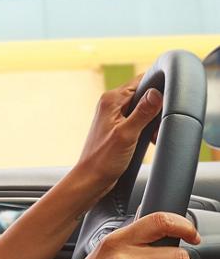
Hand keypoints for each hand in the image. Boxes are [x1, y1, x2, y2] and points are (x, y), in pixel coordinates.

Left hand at [70, 75, 162, 206]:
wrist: (92, 178)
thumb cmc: (104, 159)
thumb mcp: (128, 134)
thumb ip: (143, 113)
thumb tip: (156, 93)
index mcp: (111, 100)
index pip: (141, 81)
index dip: (157, 89)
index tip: (165, 104)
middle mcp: (111, 104)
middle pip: (144, 95)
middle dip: (156, 109)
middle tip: (157, 128)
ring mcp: (114, 115)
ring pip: (143, 109)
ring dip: (153, 122)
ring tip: (153, 138)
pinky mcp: (118, 127)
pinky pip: (139, 121)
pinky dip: (147, 129)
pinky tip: (149, 141)